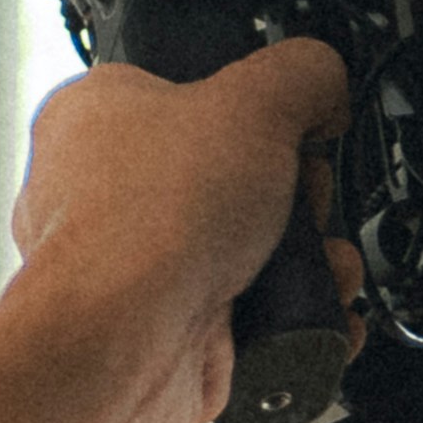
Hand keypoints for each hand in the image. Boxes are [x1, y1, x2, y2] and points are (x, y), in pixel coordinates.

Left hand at [7, 38, 356, 422]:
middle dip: (295, 196)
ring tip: (322, 263)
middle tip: (303, 197)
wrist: (125, 349)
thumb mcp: (253, 100)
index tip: (290, 118)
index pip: (187, 91)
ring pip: (250, 254)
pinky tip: (314, 312)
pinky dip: (296, 321)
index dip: (251, 106)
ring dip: (308, 262)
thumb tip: (324, 85)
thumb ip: (302, 73)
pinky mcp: (173, 335)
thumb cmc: (145, 226)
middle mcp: (110, 197)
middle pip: (234, 179)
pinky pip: (254, 320)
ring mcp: (139, 272)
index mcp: (98, 117)